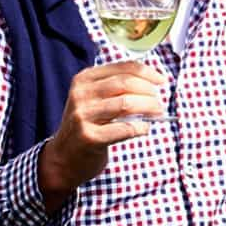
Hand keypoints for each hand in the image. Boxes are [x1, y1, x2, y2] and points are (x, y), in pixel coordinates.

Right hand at [32, 47, 169, 195]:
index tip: (161, 81)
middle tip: (159, 102)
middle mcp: (81, 94)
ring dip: (148, 108)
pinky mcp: (89, 137)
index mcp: (84, 79)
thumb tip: (152, 84)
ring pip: (126, 104)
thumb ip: (115, 89)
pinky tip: (144, 129)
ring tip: (156, 114)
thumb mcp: (93, 100)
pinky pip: (125, 128)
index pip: (122, 68)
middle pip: (125, 83)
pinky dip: (140, 127)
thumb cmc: (87, 125)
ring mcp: (83, 115)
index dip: (147, 72)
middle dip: (149, 91)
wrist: (64, 157)